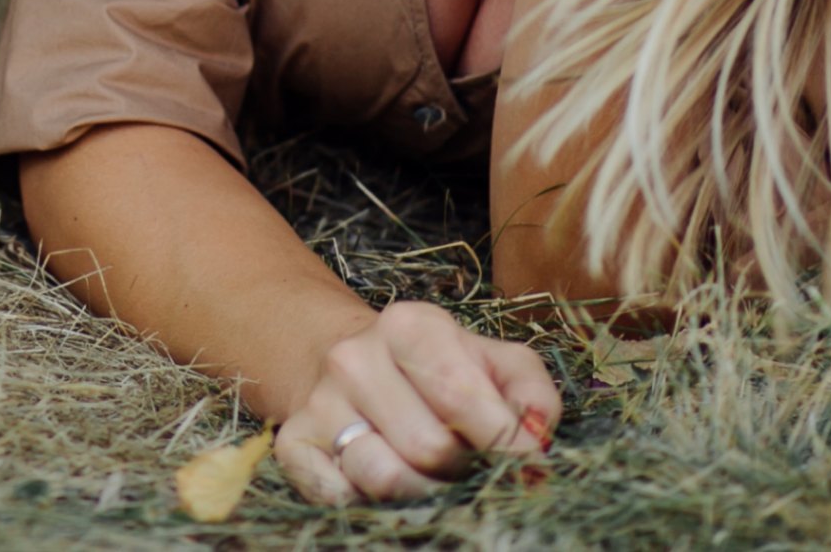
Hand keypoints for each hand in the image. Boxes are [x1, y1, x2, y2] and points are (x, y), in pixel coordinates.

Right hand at [271, 301, 559, 505]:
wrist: (351, 364)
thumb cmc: (437, 368)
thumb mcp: (492, 361)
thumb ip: (531, 392)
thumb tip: (537, 440)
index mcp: (408, 325)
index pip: (460, 394)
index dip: (502, 441)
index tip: (528, 464)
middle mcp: (354, 358)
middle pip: (427, 447)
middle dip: (465, 470)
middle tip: (475, 468)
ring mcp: (319, 402)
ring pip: (384, 478)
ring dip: (426, 493)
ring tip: (439, 479)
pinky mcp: (293, 444)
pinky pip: (339, 497)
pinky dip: (374, 504)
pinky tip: (393, 483)